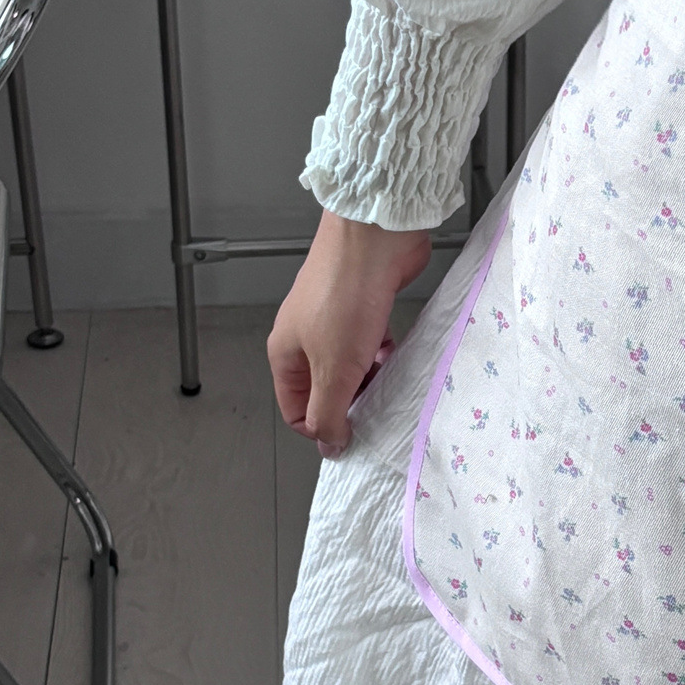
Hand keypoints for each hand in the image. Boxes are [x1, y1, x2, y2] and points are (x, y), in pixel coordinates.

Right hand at [267, 208, 431, 456]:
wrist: (374, 238)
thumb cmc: (345, 296)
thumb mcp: (332, 369)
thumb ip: (327, 413)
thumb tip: (328, 446)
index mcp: (285, 354)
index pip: (295, 409)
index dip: (322, 426)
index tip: (352, 433)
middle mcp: (306, 337)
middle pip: (326, 388)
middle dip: (350, 402)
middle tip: (378, 409)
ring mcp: (335, 321)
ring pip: (352, 366)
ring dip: (371, 378)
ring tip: (391, 382)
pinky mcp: (364, 307)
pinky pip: (373, 343)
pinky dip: (385, 353)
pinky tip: (398, 354)